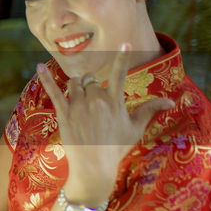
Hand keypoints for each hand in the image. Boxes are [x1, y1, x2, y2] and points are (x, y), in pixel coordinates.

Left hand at [37, 44, 174, 200]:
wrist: (94, 167)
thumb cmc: (116, 148)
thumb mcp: (135, 128)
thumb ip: (150, 110)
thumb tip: (172, 101)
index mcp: (114, 102)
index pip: (120, 74)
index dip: (122, 58)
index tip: (124, 43)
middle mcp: (96, 101)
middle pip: (91, 80)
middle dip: (92, 85)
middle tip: (93, 101)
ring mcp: (78, 106)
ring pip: (74, 83)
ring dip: (76, 86)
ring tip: (80, 100)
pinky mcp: (63, 113)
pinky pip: (53, 91)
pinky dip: (45, 78)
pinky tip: (38, 67)